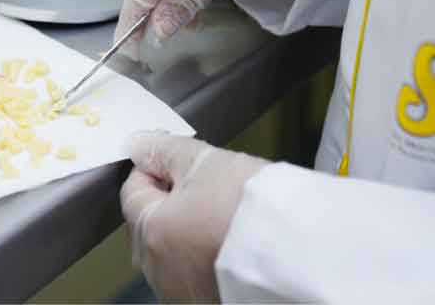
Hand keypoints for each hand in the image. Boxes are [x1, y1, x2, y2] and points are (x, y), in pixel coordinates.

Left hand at [120, 135, 268, 301]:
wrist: (302, 252)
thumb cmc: (253, 209)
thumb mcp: (206, 162)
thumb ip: (164, 151)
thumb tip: (138, 145)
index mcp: (151, 232)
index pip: (132, 192)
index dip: (153, 167)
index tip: (175, 159)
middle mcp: (159, 270)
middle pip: (149, 225)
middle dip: (169, 202)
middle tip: (206, 185)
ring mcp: (183, 292)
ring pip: (171, 252)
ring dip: (187, 232)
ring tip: (224, 215)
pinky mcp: (208, 303)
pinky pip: (195, 274)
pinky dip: (205, 257)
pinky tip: (232, 243)